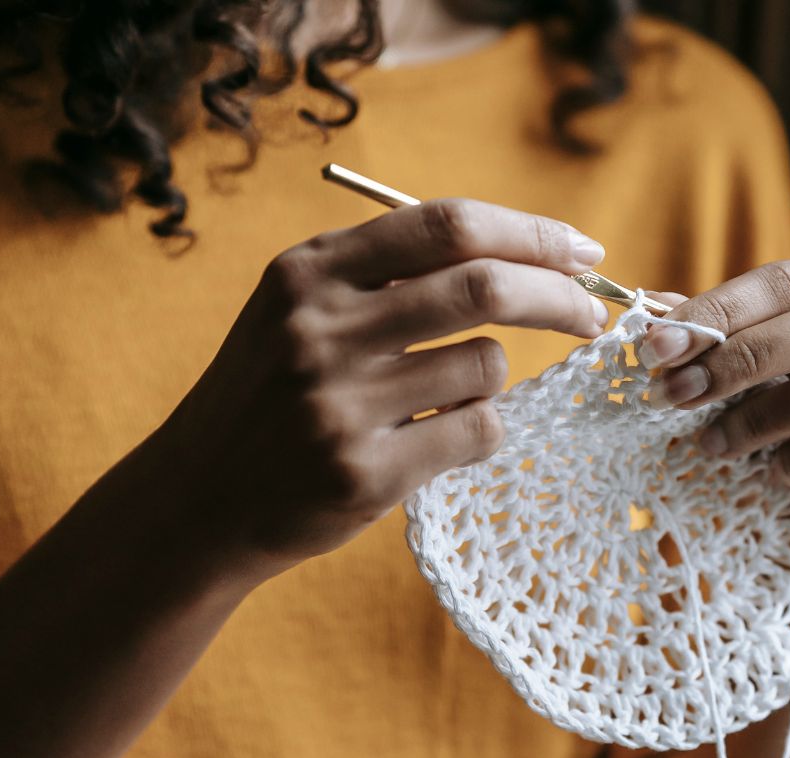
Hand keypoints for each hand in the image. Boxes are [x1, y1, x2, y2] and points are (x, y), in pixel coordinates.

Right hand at [143, 199, 612, 584]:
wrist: (197, 501)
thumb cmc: (274, 395)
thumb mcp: (299, 311)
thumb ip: (386, 272)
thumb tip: (527, 252)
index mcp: (307, 272)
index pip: (444, 225)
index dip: (529, 233)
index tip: (582, 250)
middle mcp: (319, 329)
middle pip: (483, 287)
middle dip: (558, 297)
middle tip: (592, 315)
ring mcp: (339, 404)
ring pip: (486, 366)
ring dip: (493, 379)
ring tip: (445, 398)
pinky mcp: (363, 473)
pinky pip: (477, 431)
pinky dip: (481, 430)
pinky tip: (437, 442)